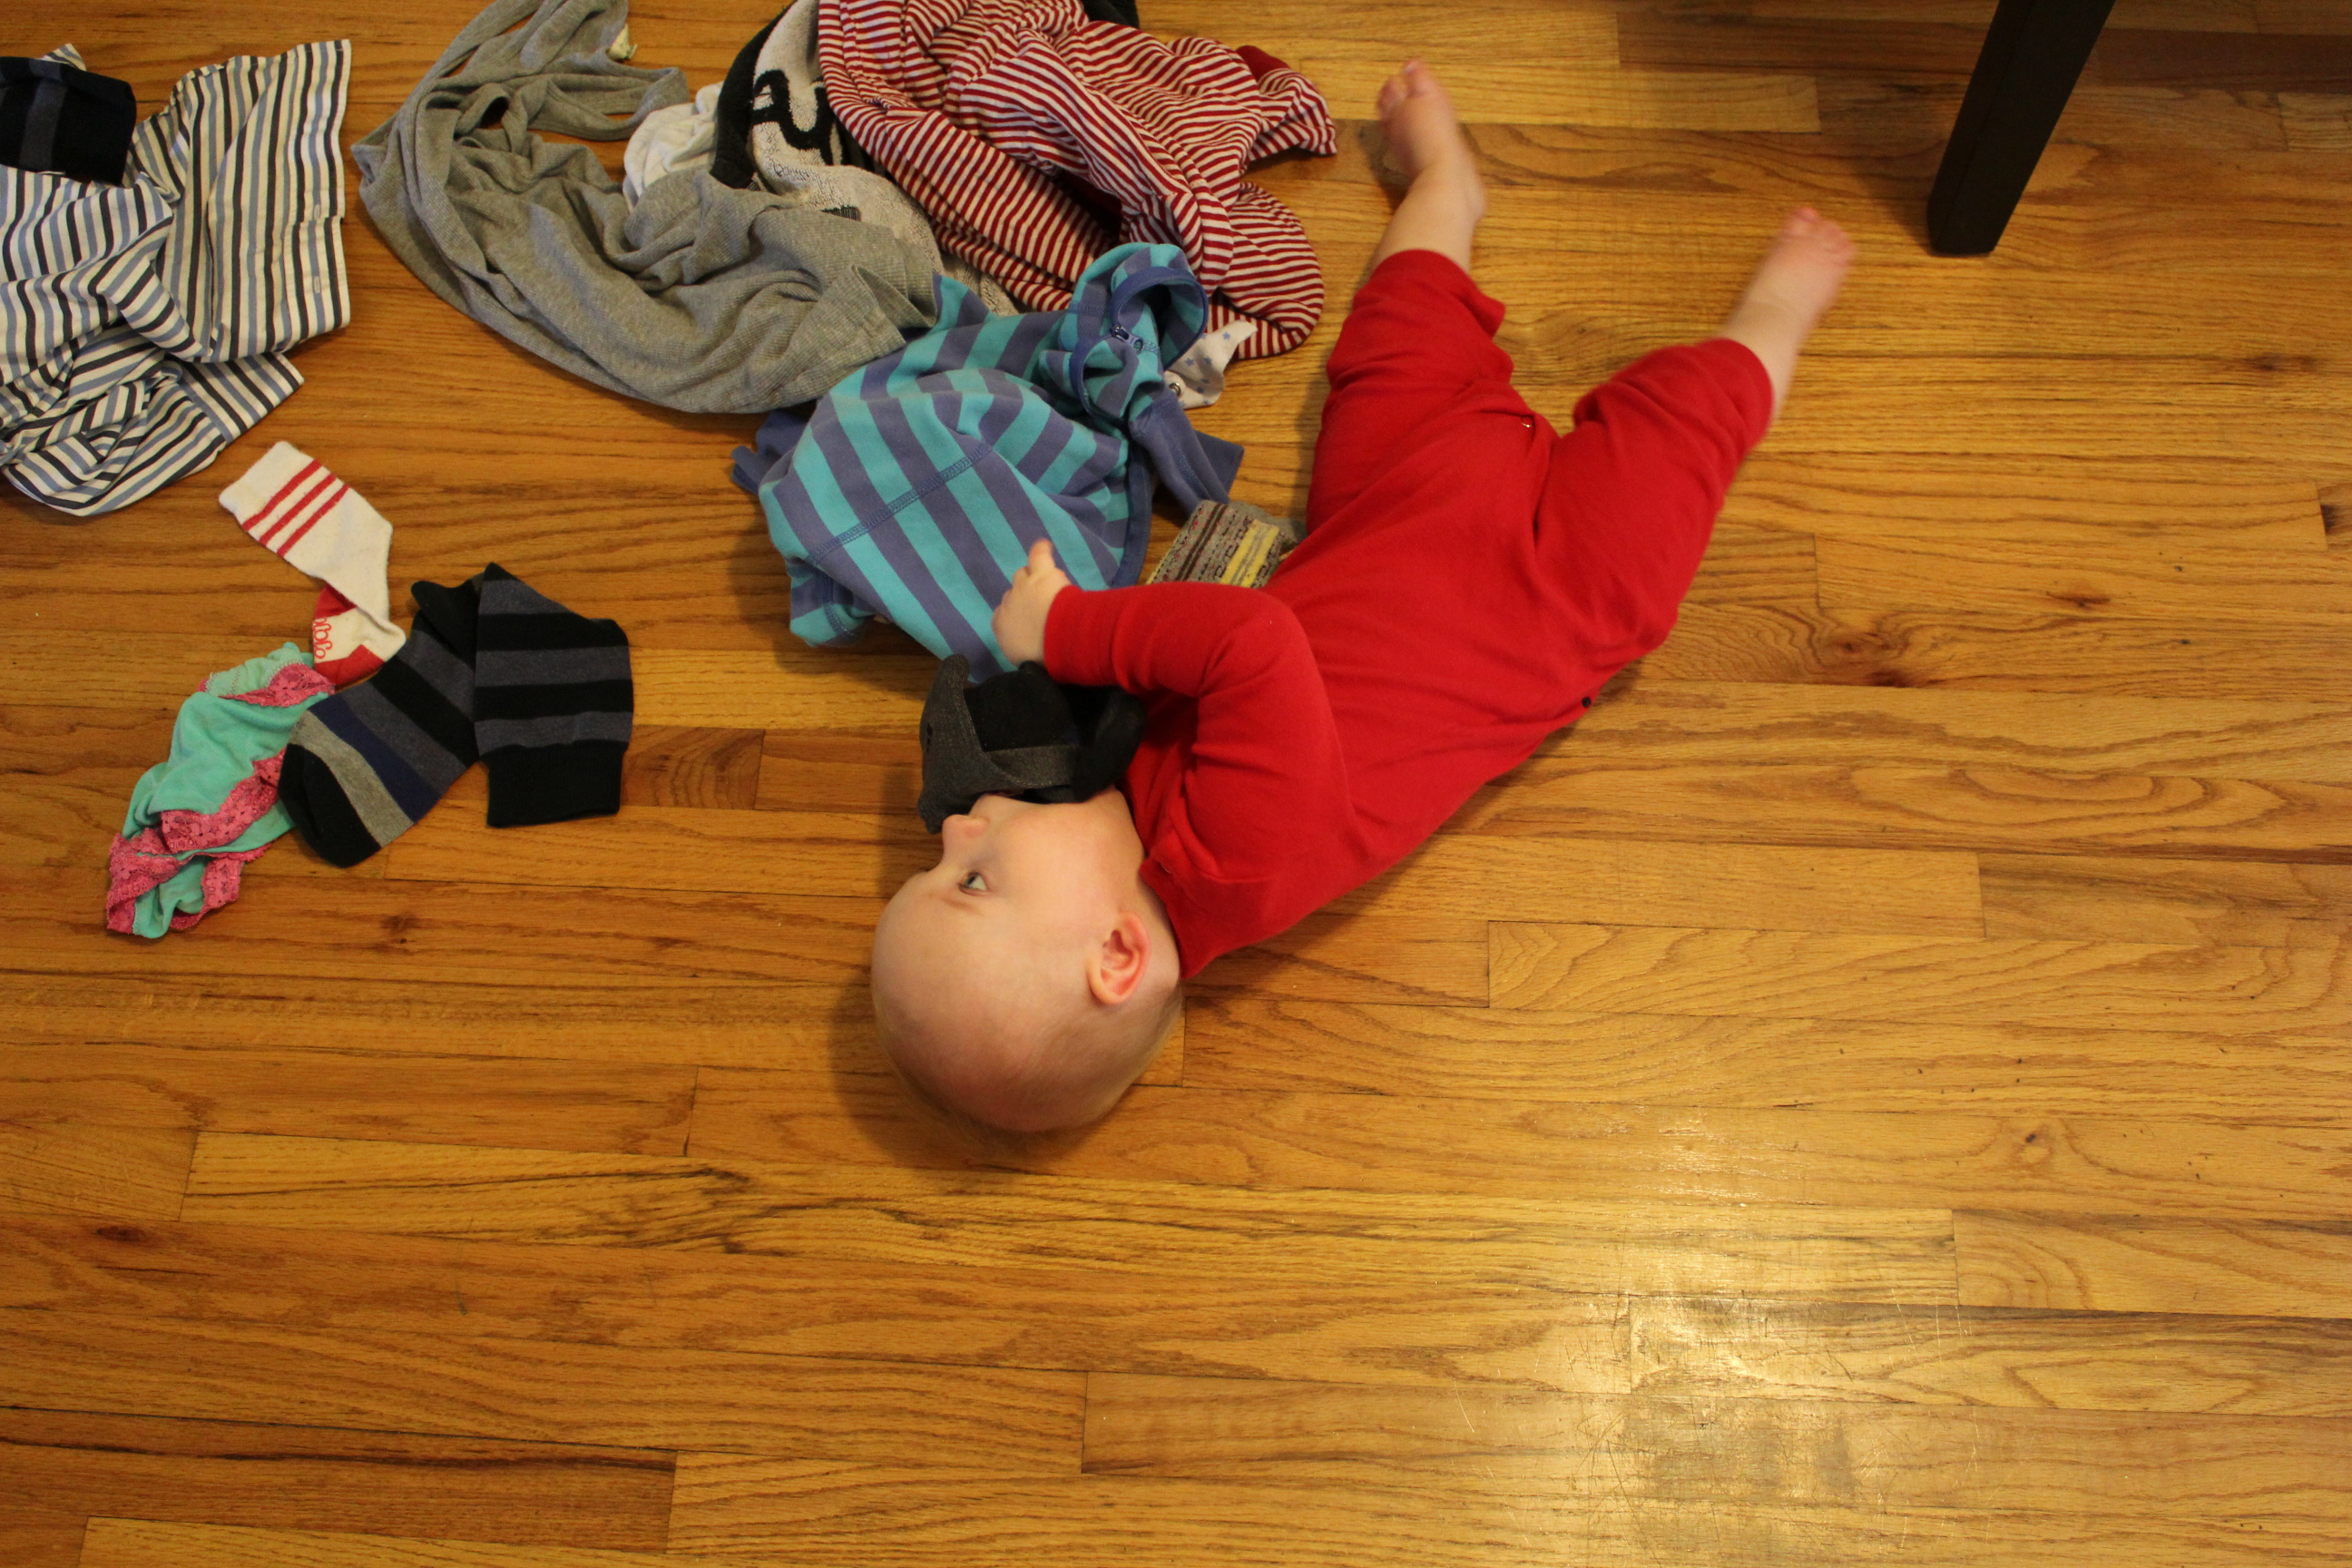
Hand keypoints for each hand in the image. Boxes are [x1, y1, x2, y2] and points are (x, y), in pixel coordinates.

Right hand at [992, 538, 1072, 666]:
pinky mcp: (1042, 574)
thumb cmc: (1044, 658)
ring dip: (1033, 579)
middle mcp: (1008, 601)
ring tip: (1047, 585)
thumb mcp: (1025, 661)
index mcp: (1000, 625)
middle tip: (1042, 607)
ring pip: (1023, 574)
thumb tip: (1027, 646)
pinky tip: (1045, 546)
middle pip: (1014, 593)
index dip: (1019, 616)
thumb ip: (1021, 647)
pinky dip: (1041, 550)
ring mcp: (1024, 585)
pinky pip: (1038, 555)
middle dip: (1026, 598)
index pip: (1005, 614)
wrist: (1059, 642)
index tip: (1031, 622)